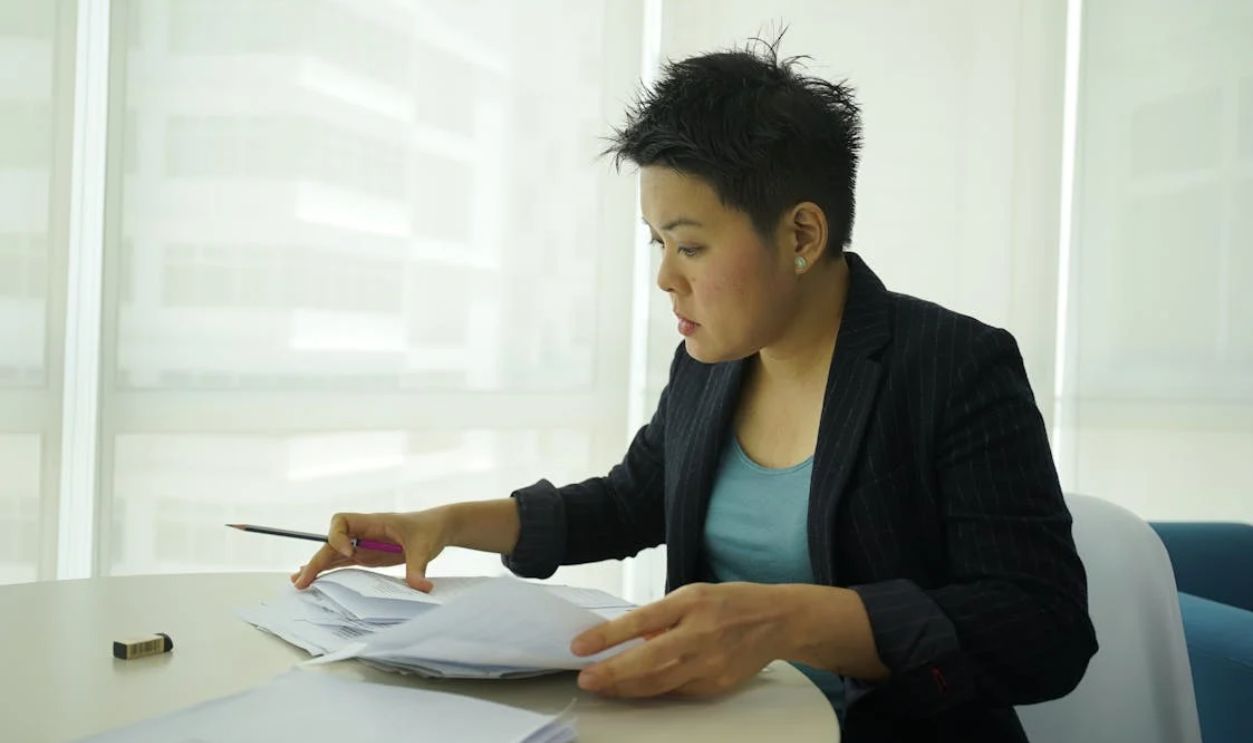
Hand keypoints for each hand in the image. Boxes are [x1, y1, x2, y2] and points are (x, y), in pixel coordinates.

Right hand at [291, 510, 451, 591]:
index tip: (351, 553)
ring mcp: (364, 545)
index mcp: (374, 523)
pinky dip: (328, 571)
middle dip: (317, 560)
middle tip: (302, 580)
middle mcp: (364, 533)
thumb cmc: (429, 529)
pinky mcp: (367, 556)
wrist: (438, 528)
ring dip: (316, 567)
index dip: (339, 537)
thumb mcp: (425, 548)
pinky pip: (342, 562)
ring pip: (333, 554)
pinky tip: (315, 582)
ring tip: (299, 583)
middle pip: (332, 542)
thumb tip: (422, 588)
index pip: (342, 522)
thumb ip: (418, 567)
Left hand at [569, 582, 791, 697]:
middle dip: (611, 673)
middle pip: (647, 661)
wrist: (778, 621)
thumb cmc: (731, 603)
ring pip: (658, 683)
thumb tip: (626, 638)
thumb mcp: (693, 594)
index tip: (579, 646)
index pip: (640, 621)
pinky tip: (633, 689)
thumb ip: (661, 616)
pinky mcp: (715, 684)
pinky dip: (651, 691)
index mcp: (691, 603)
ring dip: (625, 687)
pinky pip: (676, 691)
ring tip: (601, 686)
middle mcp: (700, 634)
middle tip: (585, 677)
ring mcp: (709, 664)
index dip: (607, 636)